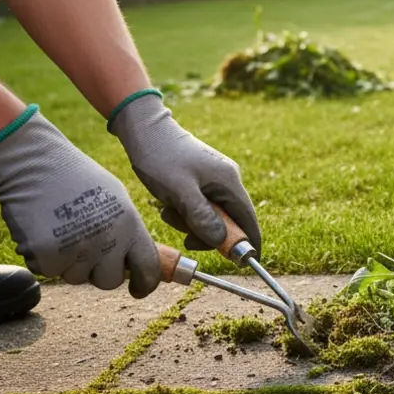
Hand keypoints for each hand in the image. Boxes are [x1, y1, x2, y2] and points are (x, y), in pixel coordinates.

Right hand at [0, 106, 160, 296]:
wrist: (34, 164)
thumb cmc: (76, 178)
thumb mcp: (116, 199)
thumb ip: (127, 231)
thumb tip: (135, 262)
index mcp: (129, 225)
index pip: (148, 268)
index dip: (146, 284)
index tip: (139, 290)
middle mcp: (107, 241)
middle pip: (110, 281)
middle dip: (100, 272)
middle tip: (87, 250)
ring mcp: (77, 250)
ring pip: (78, 277)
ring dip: (70, 263)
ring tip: (63, 231)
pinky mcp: (48, 257)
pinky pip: (51, 271)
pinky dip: (46, 258)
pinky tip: (44, 232)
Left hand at [108, 91, 260, 254]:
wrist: (144, 129)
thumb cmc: (159, 157)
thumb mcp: (178, 191)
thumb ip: (200, 216)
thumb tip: (220, 240)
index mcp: (228, 182)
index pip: (248, 220)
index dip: (248, 243)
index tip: (246, 264)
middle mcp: (228, 180)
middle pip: (230, 220)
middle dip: (208, 234)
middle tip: (184, 237)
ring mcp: (216, 179)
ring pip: (213, 215)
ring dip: (193, 223)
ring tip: (169, 213)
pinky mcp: (202, 179)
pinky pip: (202, 205)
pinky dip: (187, 212)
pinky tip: (169, 205)